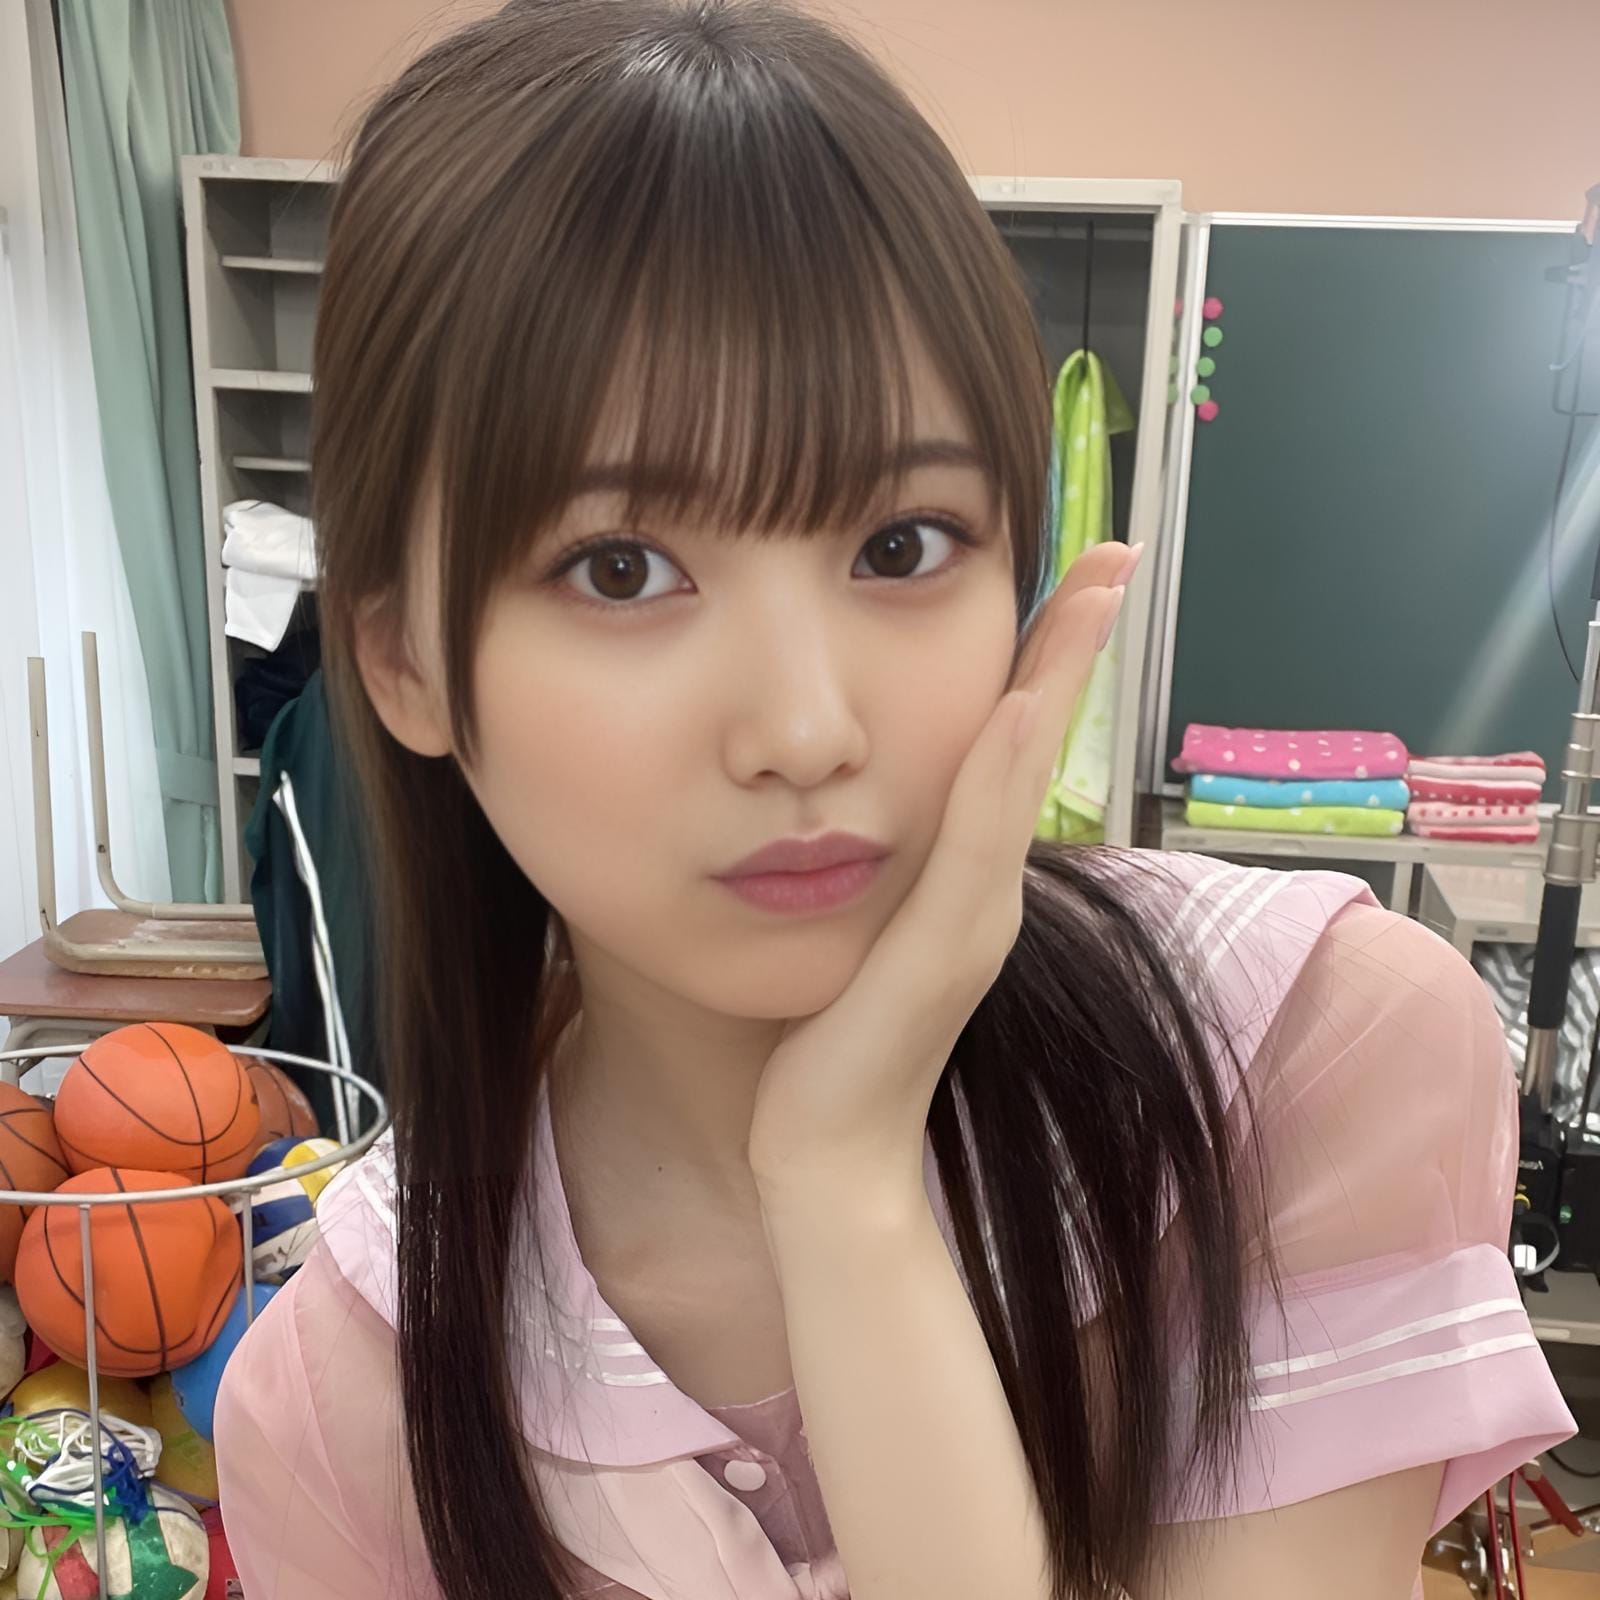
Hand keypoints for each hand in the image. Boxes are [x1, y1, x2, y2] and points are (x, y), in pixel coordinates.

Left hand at [746, 540, 1139, 1199]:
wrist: (827, 1150)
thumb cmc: (832, 1043)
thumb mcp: (863, 933)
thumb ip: (885, 873)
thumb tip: (859, 802)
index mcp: (966, 875)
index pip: (1012, 744)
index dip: (1048, 660)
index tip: (1082, 578)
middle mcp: (989, 886)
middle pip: (1036, 743)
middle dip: (1073, 645)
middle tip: (1117, 557)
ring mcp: (978, 917)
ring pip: (1019, 775)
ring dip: (1056, 679)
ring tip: (1093, 591)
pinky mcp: (947, 950)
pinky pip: (976, 841)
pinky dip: (1002, 770)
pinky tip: (1015, 703)